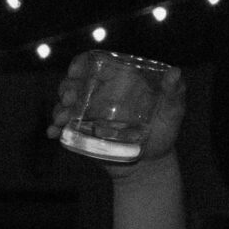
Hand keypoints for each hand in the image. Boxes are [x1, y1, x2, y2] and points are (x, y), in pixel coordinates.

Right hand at [48, 50, 186, 173]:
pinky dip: (55, 128)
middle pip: (75, 83)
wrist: (149, 165)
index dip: (81, 63)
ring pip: (65, 105)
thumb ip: (174, 94)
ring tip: (61, 118)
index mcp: (119, 83)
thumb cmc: (164, 133)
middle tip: (68, 98)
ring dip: (58, 108)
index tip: (76, 70)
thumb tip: (175, 73)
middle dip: (65, 87)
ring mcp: (88, 114)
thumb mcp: (173, 112)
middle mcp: (101, 95)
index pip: (96, 65)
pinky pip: (63, 128)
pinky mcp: (81, 133)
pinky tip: (53, 133)